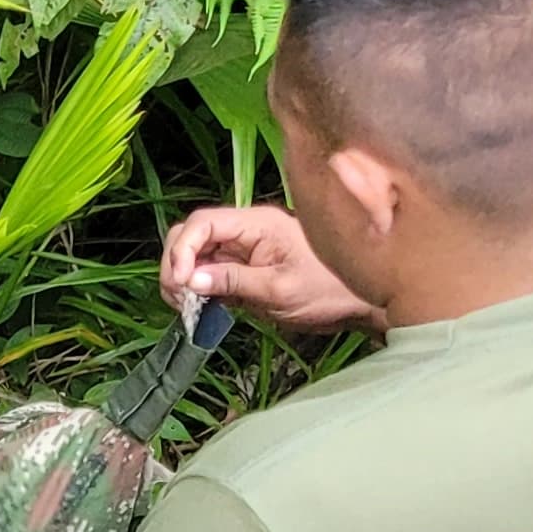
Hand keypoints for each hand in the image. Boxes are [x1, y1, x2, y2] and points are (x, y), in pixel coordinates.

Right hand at [163, 206, 377, 331]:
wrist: (356, 304)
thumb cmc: (328, 292)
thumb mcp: (278, 288)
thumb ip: (233, 281)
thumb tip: (191, 279)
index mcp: (256, 224)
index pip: (202, 223)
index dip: (182, 250)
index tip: (183, 283)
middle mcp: (244, 231)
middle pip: (190, 235)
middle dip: (176, 264)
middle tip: (179, 299)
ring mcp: (241, 250)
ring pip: (193, 255)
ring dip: (182, 280)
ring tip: (188, 308)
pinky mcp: (240, 269)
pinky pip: (205, 273)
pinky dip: (194, 290)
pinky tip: (198, 308)